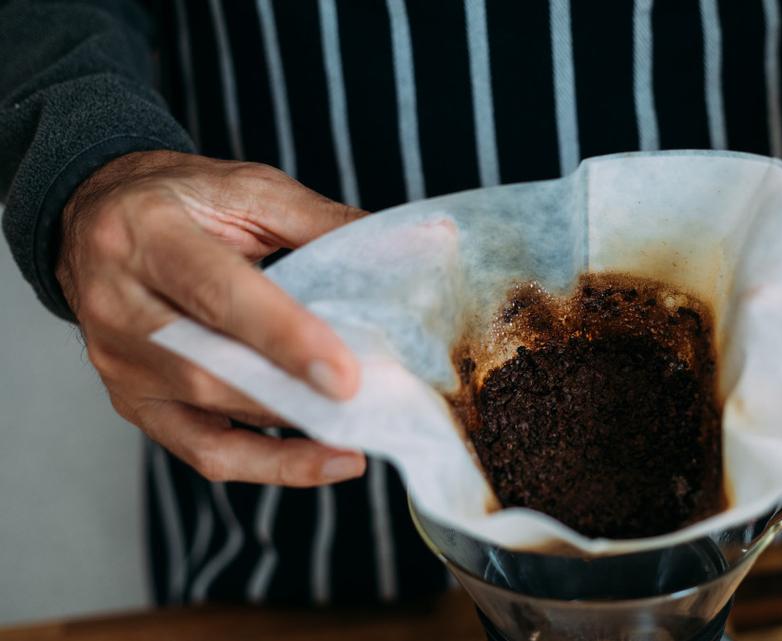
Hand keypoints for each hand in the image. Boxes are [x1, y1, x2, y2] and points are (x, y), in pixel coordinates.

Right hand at [58, 151, 367, 485]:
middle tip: (371, 407)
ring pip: (210, 414)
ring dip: (293, 428)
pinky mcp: (132, 402)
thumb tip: (418, 245)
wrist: (93, 217)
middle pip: (209, 366)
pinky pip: (203, 451)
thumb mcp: (249, 189)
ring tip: (364, 430)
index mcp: (147, 234)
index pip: (218, 294)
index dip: (285, 337)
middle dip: (295, 392)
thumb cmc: (183, 199)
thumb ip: (325, 221)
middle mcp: (119, 304)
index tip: (346, 375)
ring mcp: (119, 363)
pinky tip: (327, 458)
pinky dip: (269, 464)